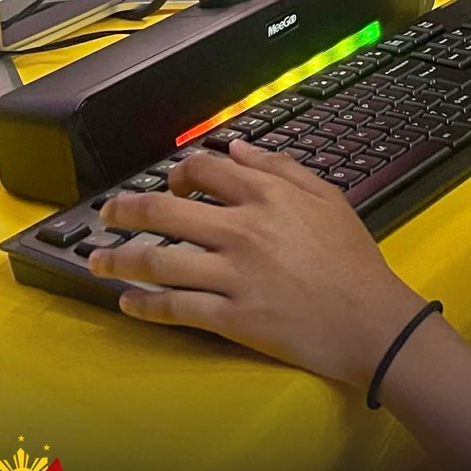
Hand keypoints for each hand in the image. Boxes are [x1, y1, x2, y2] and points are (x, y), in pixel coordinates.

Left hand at [88, 140, 428, 385]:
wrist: (374, 322)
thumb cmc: (355, 263)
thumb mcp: (328, 198)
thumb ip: (281, 167)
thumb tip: (239, 148)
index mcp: (266, 197)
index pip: (201, 170)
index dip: (175, 173)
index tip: (167, 182)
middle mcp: (242, 230)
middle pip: (164, 211)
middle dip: (124, 210)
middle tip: (107, 215)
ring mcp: (233, 275)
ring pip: (157, 261)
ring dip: (118, 259)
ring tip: (97, 261)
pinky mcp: (232, 317)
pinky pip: (174, 308)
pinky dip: (144, 306)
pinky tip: (127, 303)